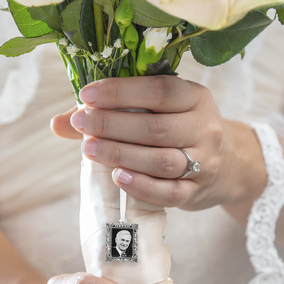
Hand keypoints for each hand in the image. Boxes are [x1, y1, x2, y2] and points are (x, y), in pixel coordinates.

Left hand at [51, 76, 265, 215]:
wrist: (226, 165)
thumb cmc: (179, 130)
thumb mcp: (157, 111)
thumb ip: (111, 112)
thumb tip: (57, 123)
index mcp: (196, 97)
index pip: (160, 91)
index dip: (121, 92)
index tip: (87, 96)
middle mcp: (205, 128)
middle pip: (157, 128)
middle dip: (113, 124)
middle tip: (81, 122)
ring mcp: (205, 163)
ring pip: (161, 161)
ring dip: (121, 154)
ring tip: (89, 149)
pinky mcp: (196, 192)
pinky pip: (169, 192)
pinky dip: (142, 186)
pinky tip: (118, 177)